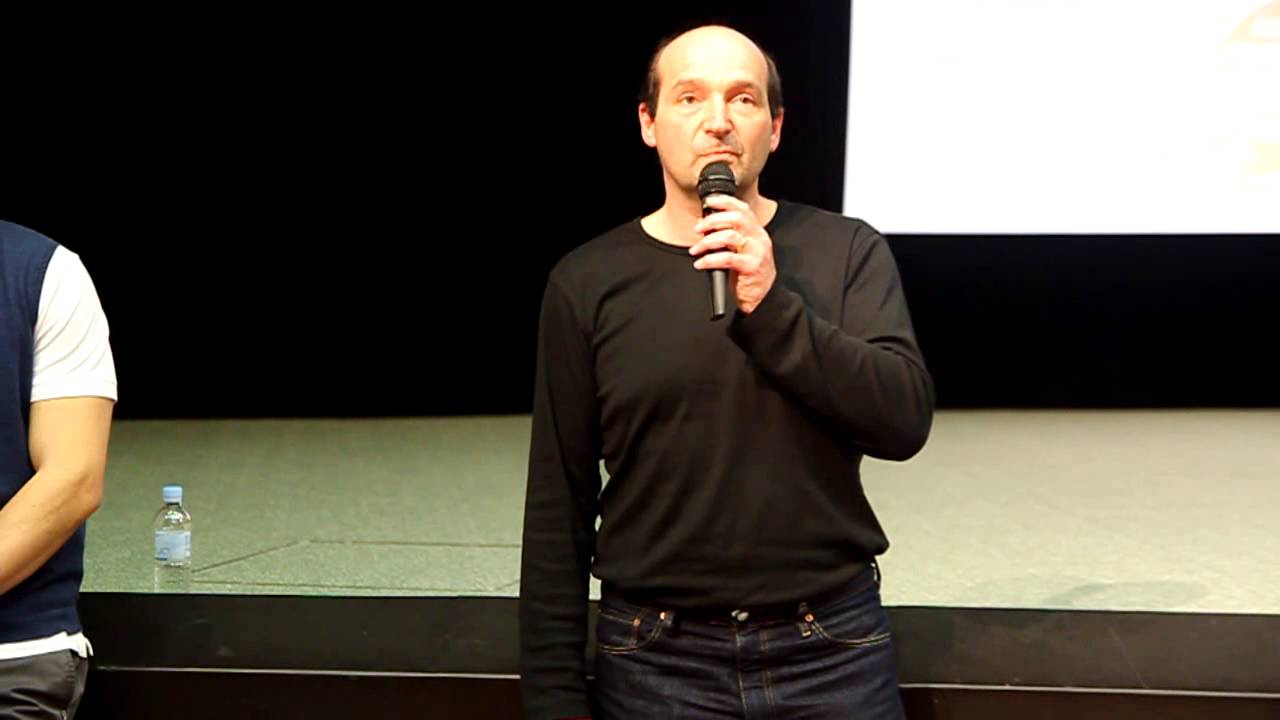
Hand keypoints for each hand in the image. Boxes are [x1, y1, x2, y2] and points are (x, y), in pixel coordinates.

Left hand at [689, 196, 775, 314]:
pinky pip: (727, 258)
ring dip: (707, 241)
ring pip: (729, 236)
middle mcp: (759, 239)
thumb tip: (705, 227)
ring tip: (696, 249)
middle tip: (697, 229)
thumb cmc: (749, 275)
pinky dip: (709, 260)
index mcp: (757, 232)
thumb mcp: (743, 251)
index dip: (725, 202)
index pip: (743, 209)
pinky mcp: (751, 267)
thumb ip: (729, 237)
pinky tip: (700, 264)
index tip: (709, 202)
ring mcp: (757, 252)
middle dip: (712, 221)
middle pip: (736, 218)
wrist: (762, 298)